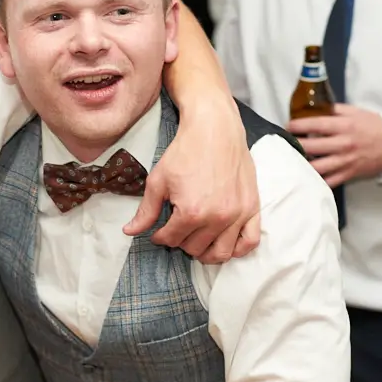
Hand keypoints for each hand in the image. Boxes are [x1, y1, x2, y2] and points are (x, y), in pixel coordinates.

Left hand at [132, 102, 261, 263]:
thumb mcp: (158, 181)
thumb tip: (129, 232)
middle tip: (178, 229)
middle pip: (194, 248)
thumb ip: (145, 211)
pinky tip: (223, 241)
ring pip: (220, 253)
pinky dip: (237, 249)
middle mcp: (217, 218)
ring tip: (198, 240)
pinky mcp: (252, 208)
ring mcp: (237, 215)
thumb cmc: (185, 152)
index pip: (171, 240)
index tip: (159, 231)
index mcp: (191, 212)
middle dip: (181, 240)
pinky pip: (249, 242)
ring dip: (205, 251)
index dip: (160, 236)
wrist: (214, 128)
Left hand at [287, 105, 381, 187]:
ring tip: (292, 160)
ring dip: (301, 164)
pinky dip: (316, 180)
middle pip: (310, 147)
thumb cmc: (375, 126)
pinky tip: (306, 176)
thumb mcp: (356, 112)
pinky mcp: (348, 174)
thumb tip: (316, 107)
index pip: (315, 125)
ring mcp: (345, 161)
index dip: (297, 126)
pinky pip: (328, 181)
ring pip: (316, 167)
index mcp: (344, 126)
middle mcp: (342, 144)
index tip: (288, 126)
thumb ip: (336, 110)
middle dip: (294, 145)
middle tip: (285, 143)